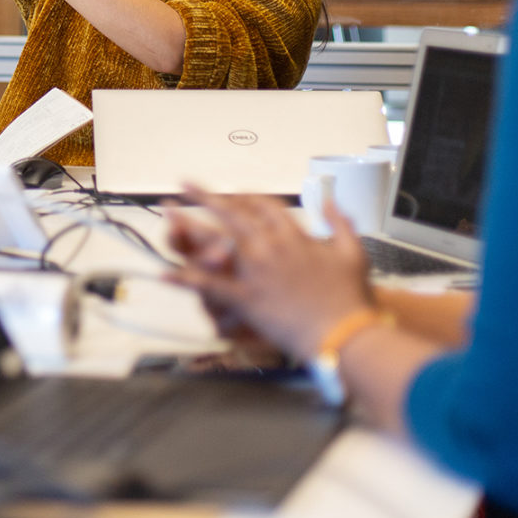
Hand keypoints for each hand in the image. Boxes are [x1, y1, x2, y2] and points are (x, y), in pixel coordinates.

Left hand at [166, 186, 373, 364]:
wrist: (344, 333)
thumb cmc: (350, 297)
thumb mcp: (353, 252)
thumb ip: (340, 222)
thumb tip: (332, 201)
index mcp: (294, 236)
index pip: (264, 206)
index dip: (245, 198)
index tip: (233, 195)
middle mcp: (270, 247)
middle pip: (232, 213)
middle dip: (206, 196)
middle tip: (185, 184)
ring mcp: (255, 272)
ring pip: (215, 240)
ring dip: (188, 224)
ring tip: (168, 211)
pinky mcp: (246, 299)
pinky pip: (210, 287)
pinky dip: (186, 280)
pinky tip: (164, 273)